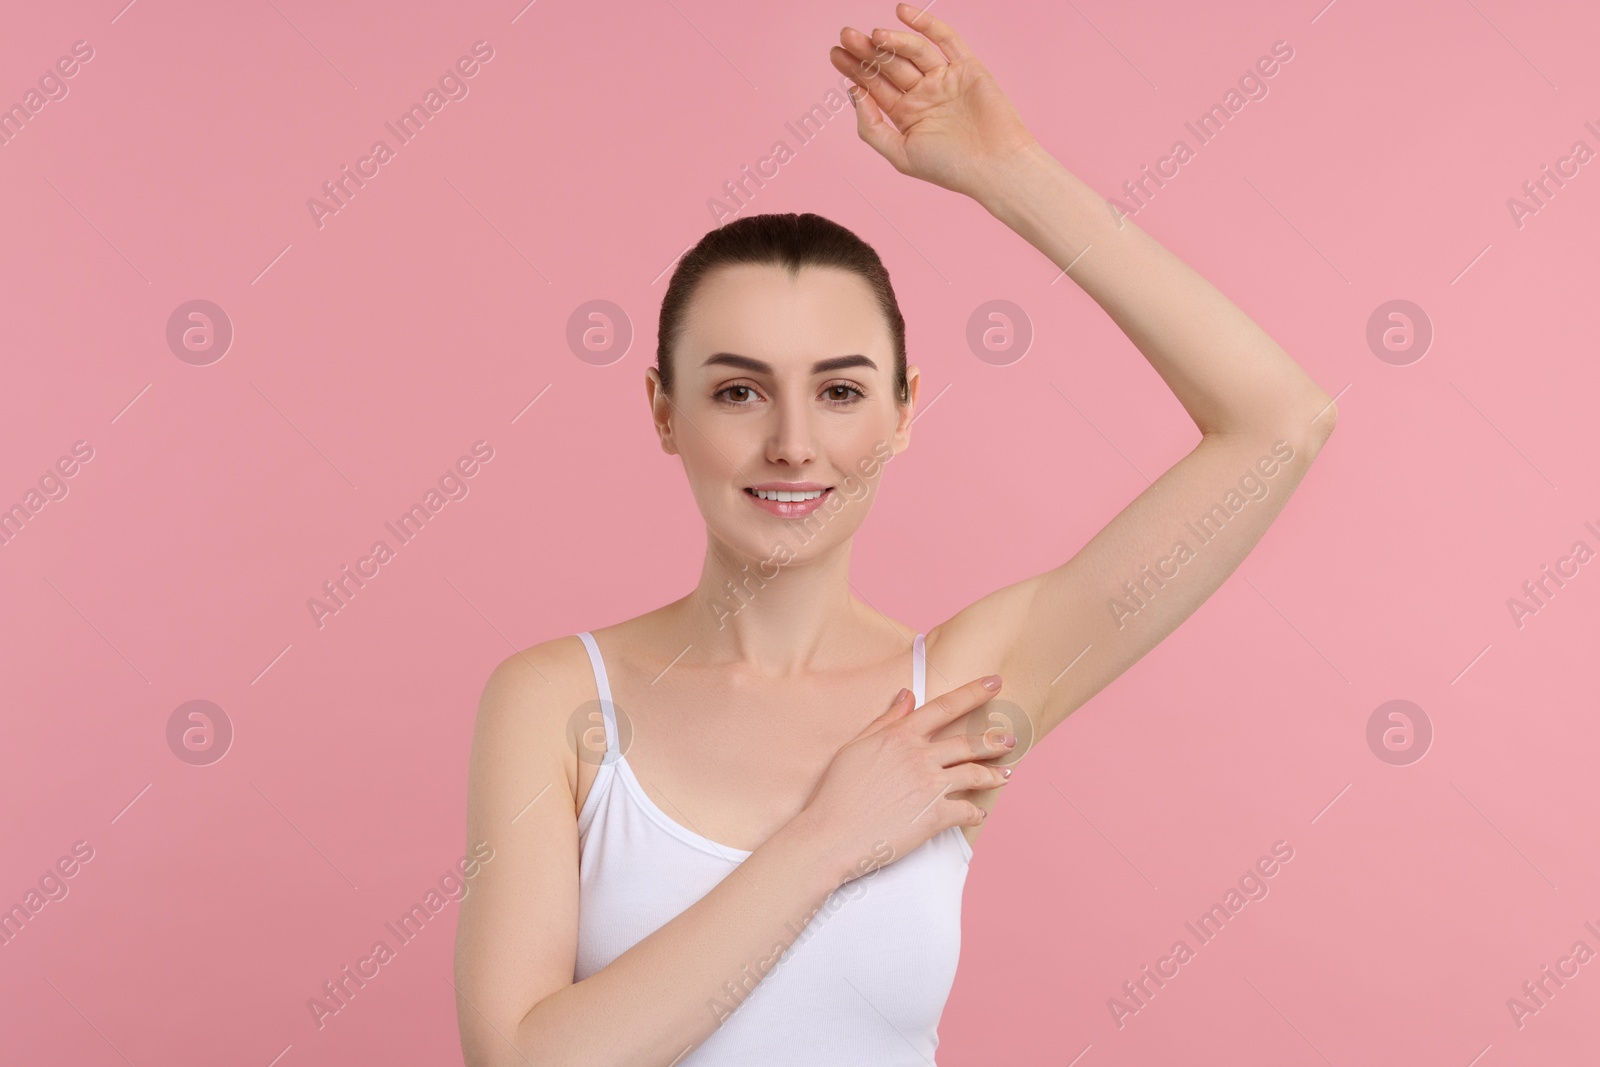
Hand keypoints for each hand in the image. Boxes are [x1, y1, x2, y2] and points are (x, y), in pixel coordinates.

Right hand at [798, 675, 1016, 887]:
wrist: (831, 834)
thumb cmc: (837, 792)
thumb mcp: (856, 746)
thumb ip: (886, 720)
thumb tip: (907, 695)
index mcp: (900, 736)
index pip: (945, 707)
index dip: (973, 692)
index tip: (995, 682)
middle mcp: (919, 757)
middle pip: (968, 743)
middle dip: (994, 740)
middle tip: (1009, 739)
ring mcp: (929, 787)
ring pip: (974, 775)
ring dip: (994, 774)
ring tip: (1006, 775)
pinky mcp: (934, 817)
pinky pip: (966, 811)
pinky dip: (976, 813)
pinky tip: (979, 814)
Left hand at [829, 4, 1039, 200]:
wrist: (996, 167)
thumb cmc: (950, 168)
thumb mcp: (900, 154)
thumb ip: (872, 127)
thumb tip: (854, 92)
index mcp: (906, 115)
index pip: (874, 86)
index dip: (854, 69)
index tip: (835, 54)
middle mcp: (923, 94)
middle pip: (889, 66)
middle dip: (867, 52)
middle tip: (846, 36)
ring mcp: (944, 79)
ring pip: (912, 52)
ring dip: (892, 41)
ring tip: (873, 35)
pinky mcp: (967, 68)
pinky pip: (945, 40)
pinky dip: (925, 24)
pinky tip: (902, 12)